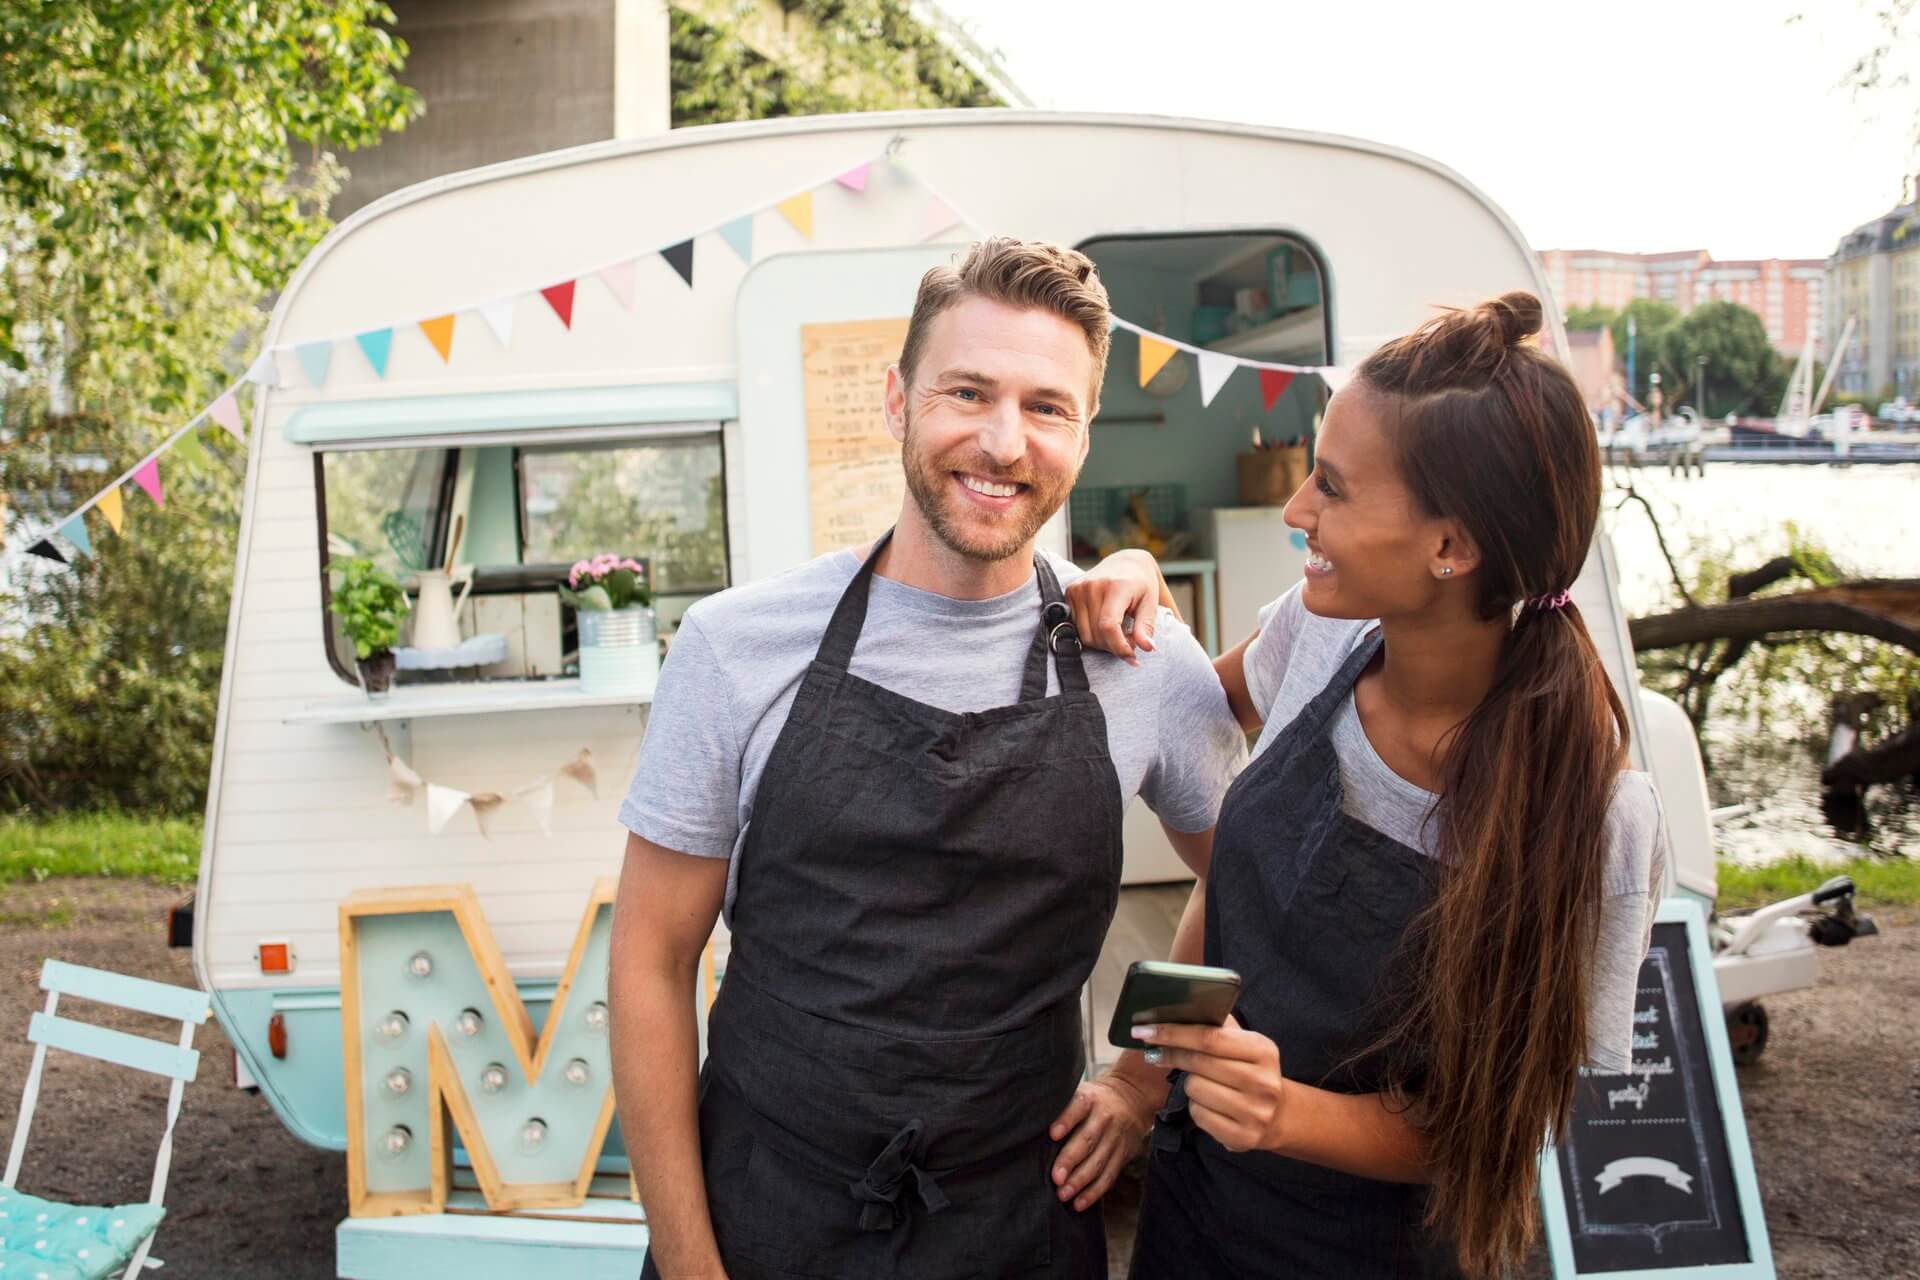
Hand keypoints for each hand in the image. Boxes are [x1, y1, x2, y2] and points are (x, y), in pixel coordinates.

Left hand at [1046, 1070, 1157, 1210]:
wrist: (1132, 1099)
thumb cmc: (1092, 1101)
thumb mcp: (1079, 1092)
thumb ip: (1059, 1106)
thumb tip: (1027, 1123)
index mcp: (1089, 1100)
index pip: (1078, 1107)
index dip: (1066, 1120)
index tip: (1052, 1134)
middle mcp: (1104, 1118)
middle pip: (1087, 1140)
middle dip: (1071, 1160)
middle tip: (1056, 1178)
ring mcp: (1114, 1138)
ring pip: (1098, 1162)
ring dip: (1080, 1181)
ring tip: (1063, 1195)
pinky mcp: (1122, 1156)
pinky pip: (1108, 1177)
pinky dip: (1094, 1192)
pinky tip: (1079, 1203)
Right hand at [1065, 549, 1164, 664]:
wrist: (1125, 563)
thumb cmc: (1141, 585)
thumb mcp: (1150, 603)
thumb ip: (1146, 626)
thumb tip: (1148, 648)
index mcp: (1116, 586)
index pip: (1108, 626)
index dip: (1119, 646)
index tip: (1131, 656)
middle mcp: (1093, 585)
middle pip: (1096, 635)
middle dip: (1114, 646)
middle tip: (1129, 640)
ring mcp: (1078, 588)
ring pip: (1085, 635)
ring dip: (1102, 643)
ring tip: (1118, 633)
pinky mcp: (1070, 592)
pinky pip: (1076, 627)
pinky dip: (1091, 634)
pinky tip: (1104, 627)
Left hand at [1137, 1016, 1285, 1153]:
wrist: (1277, 1115)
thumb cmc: (1249, 1071)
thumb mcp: (1244, 1045)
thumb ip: (1217, 1026)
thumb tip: (1176, 1009)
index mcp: (1262, 1050)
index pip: (1209, 1037)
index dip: (1173, 1033)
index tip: (1144, 1029)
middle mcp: (1263, 1082)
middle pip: (1198, 1063)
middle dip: (1171, 1054)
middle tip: (1154, 1052)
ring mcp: (1255, 1112)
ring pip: (1195, 1089)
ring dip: (1189, 1085)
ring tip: (1201, 1083)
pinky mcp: (1243, 1137)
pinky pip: (1198, 1115)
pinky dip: (1196, 1107)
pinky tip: (1208, 1104)